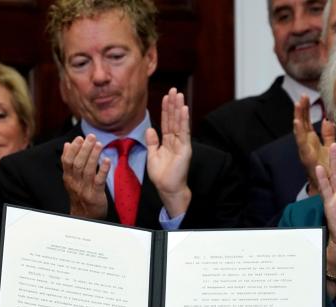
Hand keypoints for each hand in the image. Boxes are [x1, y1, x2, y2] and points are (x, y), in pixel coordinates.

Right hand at [61, 134, 110, 218]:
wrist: (84, 216)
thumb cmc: (80, 194)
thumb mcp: (71, 178)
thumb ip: (69, 162)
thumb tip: (67, 144)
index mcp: (68, 178)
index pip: (67, 161)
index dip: (73, 149)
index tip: (79, 138)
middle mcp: (75, 183)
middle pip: (78, 164)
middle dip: (84, 149)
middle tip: (91, 137)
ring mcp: (85, 189)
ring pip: (88, 170)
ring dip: (93, 156)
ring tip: (98, 144)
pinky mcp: (96, 195)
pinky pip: (99, 181)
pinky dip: (103, 170)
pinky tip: (107, 160)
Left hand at [145, 87, 191, 217]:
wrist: (167, 188)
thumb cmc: (161, 175)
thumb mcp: (152, 155)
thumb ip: (152, 142)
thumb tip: (150, 129)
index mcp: (168, 142)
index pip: (167, 122)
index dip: (166, 110)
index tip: (166, 97)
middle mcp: (176, 140)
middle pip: (174, 119)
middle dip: (173, 104)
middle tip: (174, 89)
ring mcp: (182, 144)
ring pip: (179, 123)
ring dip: (179, 108)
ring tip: (179, 95)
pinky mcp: (185, 149)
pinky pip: (184, 132)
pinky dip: (184, 120)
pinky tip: (184, 109)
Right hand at [293, 96, 335, 195]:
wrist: (327, 186)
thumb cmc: (328, 168)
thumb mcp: (330, 148)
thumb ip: (328, 135)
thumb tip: (328, 120)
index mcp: (311, 141)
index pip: (308, 122)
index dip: (306, 110)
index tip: (305, 97)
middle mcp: (306, 144)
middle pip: (302, 123)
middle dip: (301, 110)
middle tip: (301, 96)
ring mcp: (304, 150)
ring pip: (300, 130)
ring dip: (298, 117)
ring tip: (297, 105)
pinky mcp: (306, 156)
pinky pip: (301, 142)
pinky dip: (298, 131)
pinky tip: (297, 121)